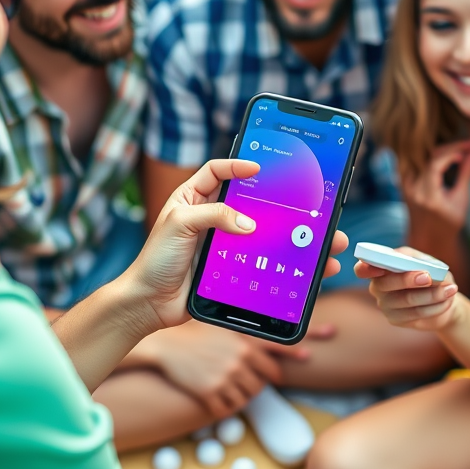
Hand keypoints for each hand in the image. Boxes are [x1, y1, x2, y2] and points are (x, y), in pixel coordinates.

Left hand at [123, 158, 347, 331]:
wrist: (149, 304)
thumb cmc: (155, 259)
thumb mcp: (179, 225)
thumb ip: (214, 215)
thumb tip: (249, 223)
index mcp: (193, 198)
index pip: (217, 171)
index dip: (237, 165)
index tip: (260, 167)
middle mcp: (210, 216)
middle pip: (250, 202)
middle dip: (280, 202)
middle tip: (305, 200)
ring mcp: (222, 242)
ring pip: (262, 232)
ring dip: (290, 235)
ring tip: (320, 240)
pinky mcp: (230, 266)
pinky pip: (259, 258)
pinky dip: (281, 260)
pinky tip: (301, 266)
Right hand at [143, 321, 310, 417]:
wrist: (164, 345)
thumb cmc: (193, 330)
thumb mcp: (222, 321)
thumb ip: (245, 325)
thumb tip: (267, 320)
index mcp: (244, 341)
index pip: (277, 352)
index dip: (293, 355)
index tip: (307, 357)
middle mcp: (239, 359)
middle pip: (265, 380)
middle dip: (262, 381)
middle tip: (254, 380)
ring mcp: (225, 378)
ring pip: (248, 397)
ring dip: (243, 395)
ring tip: (233, 388)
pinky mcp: (210, 393)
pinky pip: (227, 409)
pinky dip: (225, 407)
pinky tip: (218, 400)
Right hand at [356, 246, 462, 331]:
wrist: (445, 297)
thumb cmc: (432, 273)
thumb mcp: (427, 261)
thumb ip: (418, 260)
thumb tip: (416, 267)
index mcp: (380, 267)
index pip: (362, 268)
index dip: (364, 268)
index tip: (377, 267)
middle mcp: (377, 286)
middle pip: (386, 284)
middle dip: (408, 279)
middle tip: (427, 277)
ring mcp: (384, 305)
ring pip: (406, 300)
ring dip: (431, 294)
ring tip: (451, 289)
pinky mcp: (395, 320)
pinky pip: (416, 314)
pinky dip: (435, 306)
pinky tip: (447, 300)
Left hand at [402, 141, 469, 229]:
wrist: (428, 237)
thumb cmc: (449, 221)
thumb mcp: (461, 200)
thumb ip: (465, 175)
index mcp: (428, 197)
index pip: (434, 165)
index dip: (451, 154)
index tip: (467, 151)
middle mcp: (413, 189)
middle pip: (428, 157)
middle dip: (449, 148)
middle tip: (469, 144)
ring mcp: (405, 185)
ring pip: (420, 155)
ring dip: (439, 148)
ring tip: (458, 148)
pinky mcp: (403, 181)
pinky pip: (414, 159)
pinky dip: (428, 152)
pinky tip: (444, 151)